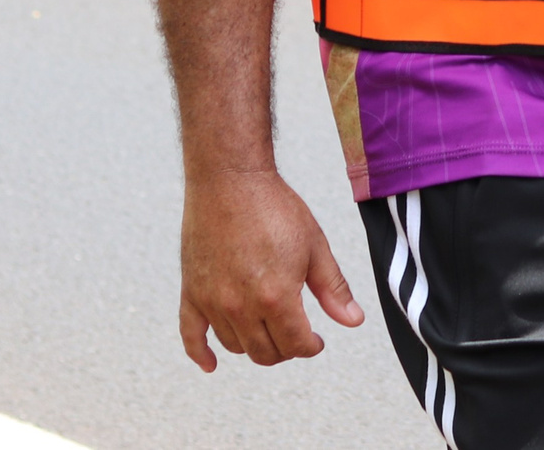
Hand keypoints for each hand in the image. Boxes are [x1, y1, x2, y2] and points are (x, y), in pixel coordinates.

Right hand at [178, 168, 364, 369]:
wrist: (230, 179)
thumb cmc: (273, 206)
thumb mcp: (315, 246)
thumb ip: (333, 288)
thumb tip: (353, 320)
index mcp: (275, 296)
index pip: (295, 344)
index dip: (310, 347)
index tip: (316, 340)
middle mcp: (240, 305)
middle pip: (264, 352)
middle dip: (285, 350)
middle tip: (295, 336)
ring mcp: (212, 301)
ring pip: (235, 345)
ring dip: (254, 345)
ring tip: (268, 330)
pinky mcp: (191, 291)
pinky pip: (190, 335)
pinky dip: (200, 354)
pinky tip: (211, 364)